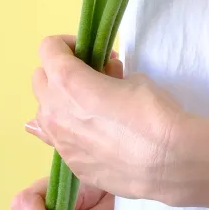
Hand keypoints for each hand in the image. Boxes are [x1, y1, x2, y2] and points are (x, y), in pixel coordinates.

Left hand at [26, 35, 185, 202]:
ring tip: (90, 109)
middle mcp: (54, 110)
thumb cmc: (153, 111)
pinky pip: (59, 141)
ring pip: (44, 113)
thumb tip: (102, 82)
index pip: (48, 48)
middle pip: (39, 79)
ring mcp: (60, 142)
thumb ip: (106, 77)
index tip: (89, 52)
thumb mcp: (133, 79)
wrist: (169, 162)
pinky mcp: (72, 165)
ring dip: (60, 104)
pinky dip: (71, 132)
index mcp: (67, 81)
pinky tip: (95, 137)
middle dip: (59, 73)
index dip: (68, 44)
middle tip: (90, 78)